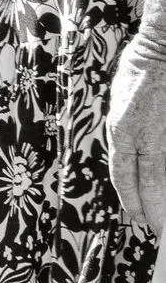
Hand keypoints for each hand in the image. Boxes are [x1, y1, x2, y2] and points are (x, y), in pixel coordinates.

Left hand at [107, 20, 165, 233]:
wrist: (164, 50)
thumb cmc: (140, 73)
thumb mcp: (120, 107)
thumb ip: (125, 139)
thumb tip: (133, 170)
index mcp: (125, 132)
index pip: (126, 179)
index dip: (132, 203)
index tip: (138, 219)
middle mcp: (152, 140)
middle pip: (153, 189)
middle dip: (156, 215)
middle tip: (158, 231)